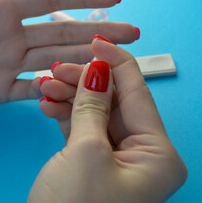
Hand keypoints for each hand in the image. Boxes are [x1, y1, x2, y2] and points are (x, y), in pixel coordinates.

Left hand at [0, 0, 137, 108]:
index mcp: (3, 11)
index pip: (51, 0)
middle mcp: (12, 37)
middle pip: (63, 33)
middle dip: (99, 33)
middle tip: (132, 34)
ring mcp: (8, 65)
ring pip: (55, 62)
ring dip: (84, 61)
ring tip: (115, 63)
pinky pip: (33, 91)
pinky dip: (54, 90)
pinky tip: (76, 91)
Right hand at [27, 36, 186, 202]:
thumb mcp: (84, 151)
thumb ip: (92, 106)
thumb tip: (98, 70)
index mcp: (157, 154)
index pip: (138, 94)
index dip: (116, 63)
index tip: (96, 40)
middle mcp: (142, 155)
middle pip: (113, 101)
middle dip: (84, 81)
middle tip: (58, 68)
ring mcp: (116, 159)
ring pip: (95, 113)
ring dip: (70, 96)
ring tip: (44, 86)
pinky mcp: (93, 162)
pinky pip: (82, 128)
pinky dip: (65, 114)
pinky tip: (47, 104)